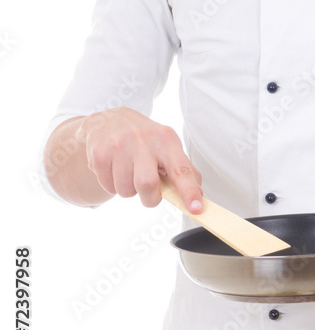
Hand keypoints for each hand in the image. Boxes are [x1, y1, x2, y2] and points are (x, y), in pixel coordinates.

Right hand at [79, 106, 203, 211]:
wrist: (108, 121)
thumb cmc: (144, 138)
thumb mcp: (167, 146)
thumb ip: (184, 170)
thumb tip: (199, 194)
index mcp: (166, 139)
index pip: (181, 169)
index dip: (189, 191)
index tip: (196, 209)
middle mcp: (143, 139)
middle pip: (147, 184)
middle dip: (149, 198)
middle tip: (149, 192)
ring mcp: (119, 145)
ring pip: (126, 190)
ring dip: (129, 190)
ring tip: (129, 173)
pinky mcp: (100, 154)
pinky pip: (108, 187)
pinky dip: (113, 185)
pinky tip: (115, 169)